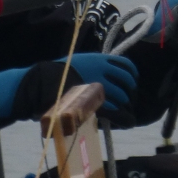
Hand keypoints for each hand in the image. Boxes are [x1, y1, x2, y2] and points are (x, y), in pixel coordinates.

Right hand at [0, 55, 136, 123]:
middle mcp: (103, 71)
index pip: (127, 65)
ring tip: (121, 109)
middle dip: (131, 91)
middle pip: (128, 81)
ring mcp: (100, 86)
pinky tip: (119, 117)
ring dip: (125, 104)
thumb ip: (96, 67)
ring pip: (123, 96)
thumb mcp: (80, 62)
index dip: (133, 75)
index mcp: (100, 59)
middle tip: (128, 99)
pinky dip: (120, 114)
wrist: (44, 82)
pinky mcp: (95, 101)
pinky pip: (116, 109)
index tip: (130, 82)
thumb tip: (110, 75)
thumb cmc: (58, 73)